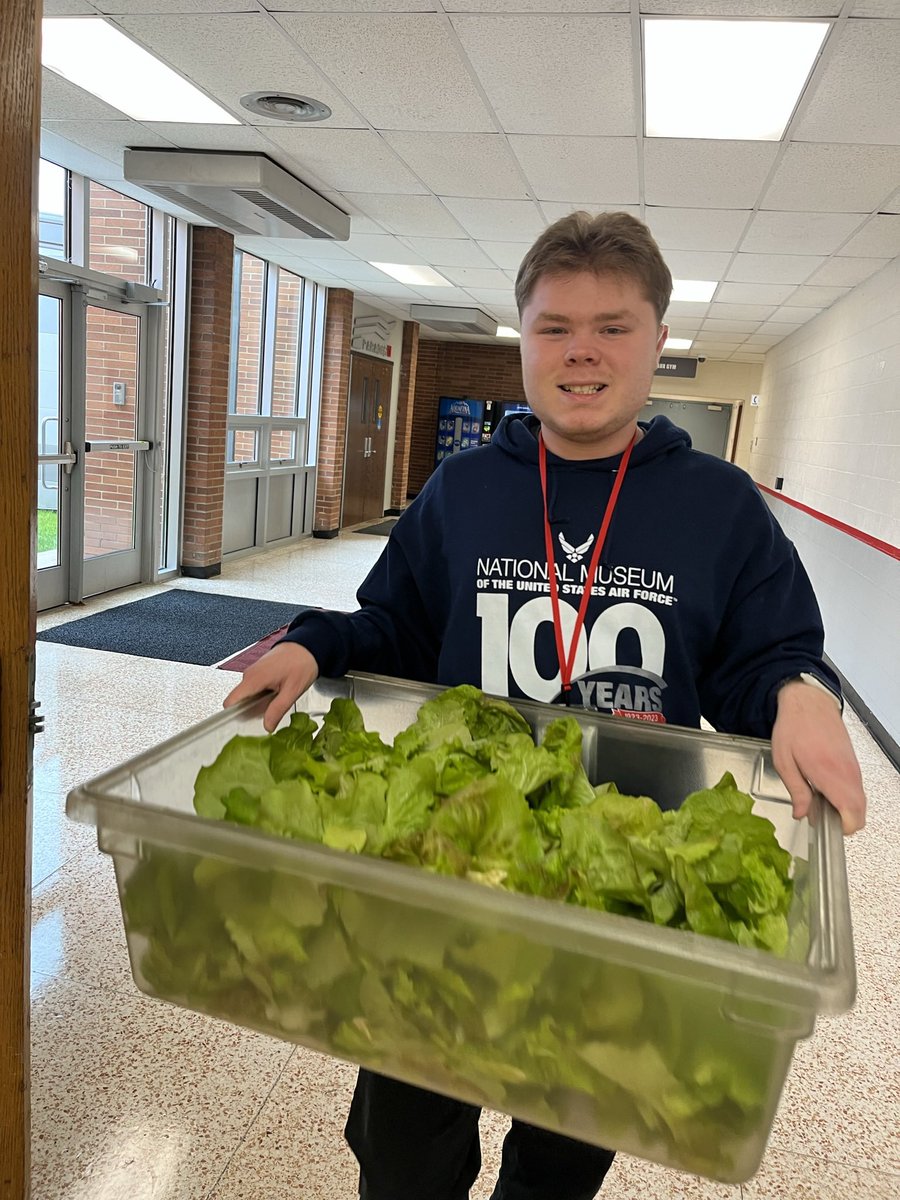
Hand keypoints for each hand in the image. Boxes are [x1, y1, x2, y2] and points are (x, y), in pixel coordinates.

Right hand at [223, 642, 319, 732]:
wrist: (308, 645)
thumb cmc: (301, 663)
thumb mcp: (292, 690)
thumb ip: (277, 709)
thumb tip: (267, 727)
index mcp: (253, 679)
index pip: (230, 702)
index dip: (234, 716)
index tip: (245, 724)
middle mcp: (249, 674)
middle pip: (239, 701)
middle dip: (251, 711)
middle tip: (270, 714)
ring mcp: (253, 672)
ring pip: (248, 695)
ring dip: (258, 703)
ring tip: (277, 700)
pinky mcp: (259, 671)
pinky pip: (254, 689)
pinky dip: (262, 695)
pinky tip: (277, 693)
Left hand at [771, 681, 865, 834]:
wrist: (808, 703)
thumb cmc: (793, 728)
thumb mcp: (784, 761)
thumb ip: (796, 791)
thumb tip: (802, 814)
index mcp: (829, 774)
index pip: (851, 814)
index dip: (841, 827)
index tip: (823, 824)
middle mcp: (848, 773)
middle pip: (860, 813)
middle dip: (843, 822)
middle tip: (820, 814)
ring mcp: (854, 768)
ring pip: (861, 802)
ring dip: (846, 809)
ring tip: (820, 800)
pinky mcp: (854, 764)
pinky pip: (858, 790)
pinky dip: (847, 797)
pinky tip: (827, 789)